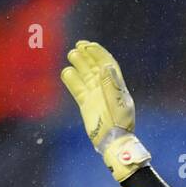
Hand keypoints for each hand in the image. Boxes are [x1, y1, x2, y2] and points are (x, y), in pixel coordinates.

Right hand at [61, 40, 150, 181]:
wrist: (112, 142)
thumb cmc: (119, 123)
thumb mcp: (118, 102)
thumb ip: (111, 83)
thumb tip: (105, 65)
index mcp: (116, 85)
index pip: (107, 64)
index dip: (99, 53)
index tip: (89, 45)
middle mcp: (105, 88)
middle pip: (95, 67)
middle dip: (87, 55)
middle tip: (78, 46)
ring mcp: (95, 96)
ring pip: (85, 75)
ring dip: (79, 64)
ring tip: (72, 54)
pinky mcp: (86, 104)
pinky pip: (77, 88)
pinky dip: (71, 80)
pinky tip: (66, 72)